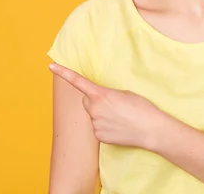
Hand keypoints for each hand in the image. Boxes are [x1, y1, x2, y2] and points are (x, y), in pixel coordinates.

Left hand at [49, 63, 164, 148]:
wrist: (152, 130)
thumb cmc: (141, 108)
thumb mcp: (124, 93)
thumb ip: (106, 94)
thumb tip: (99, 101)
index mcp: (100, 94)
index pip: (78, 81)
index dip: (63, 72)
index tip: (51, 66)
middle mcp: (94, 109)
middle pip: (86, 102)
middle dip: (95, 102)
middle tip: (113, 105)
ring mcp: (96, 124)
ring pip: (93, 116)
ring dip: (102, 115)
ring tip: (120, 118)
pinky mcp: (99, 136)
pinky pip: (98, 128)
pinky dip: (106, 127)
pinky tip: (119, 128)